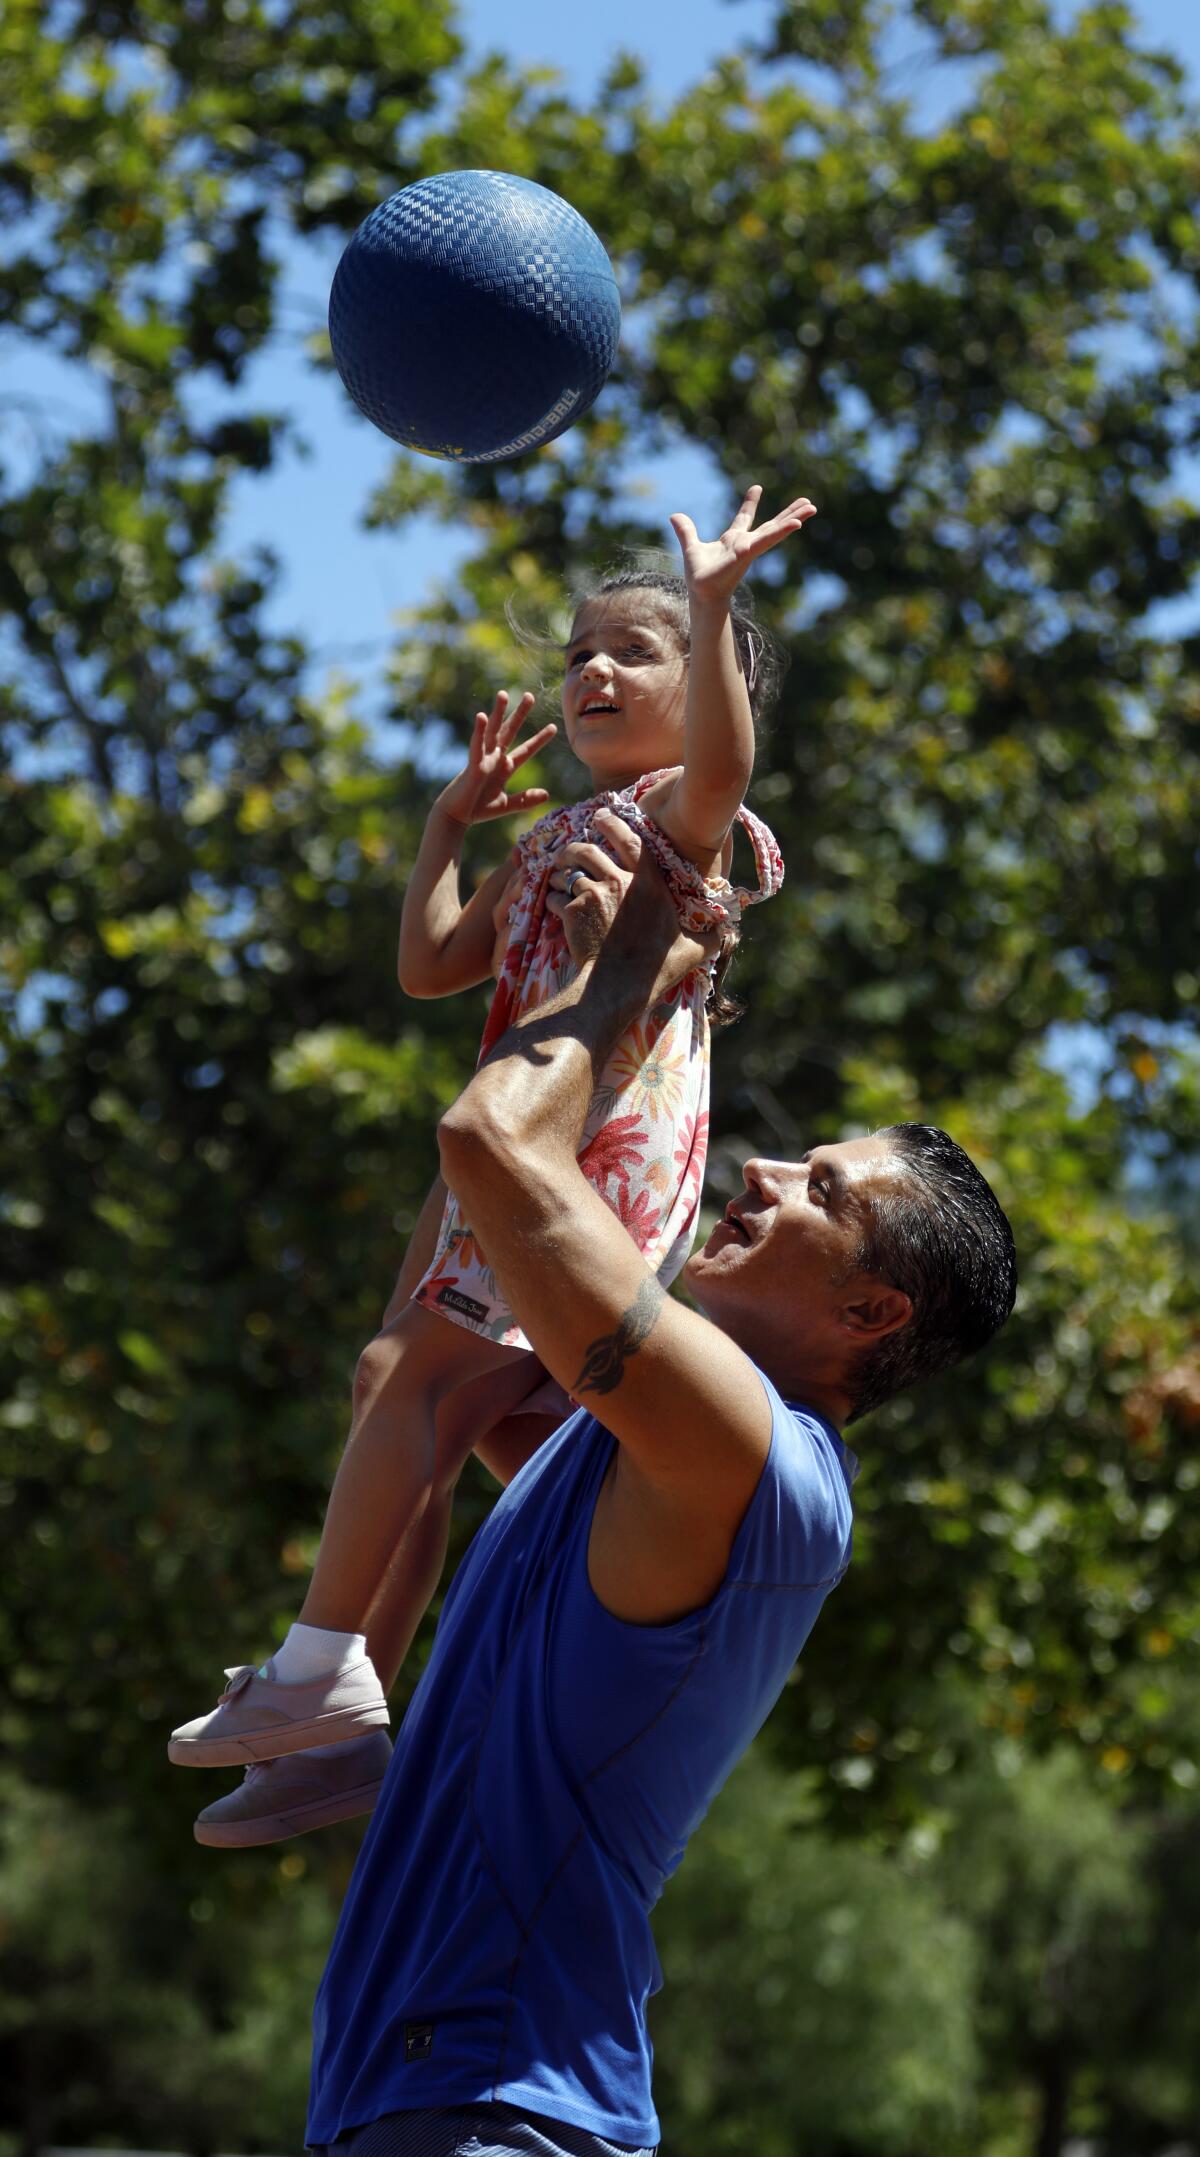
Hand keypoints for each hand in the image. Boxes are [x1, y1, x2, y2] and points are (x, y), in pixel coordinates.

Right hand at [436, 691, 556, 827]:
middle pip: (510, 732)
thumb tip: (546, 794)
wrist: (457, 815)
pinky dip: (479, 731)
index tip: (553, 727)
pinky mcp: (472, 765)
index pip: (526, 750)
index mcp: (504, 767)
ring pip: (492, 732)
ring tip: (503, 694)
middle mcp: (494, 758)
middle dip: (520, 714)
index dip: (539, 739)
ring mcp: (483, 759)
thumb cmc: (478, 808)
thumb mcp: (506, 804)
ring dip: (498, 713)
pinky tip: (482, 716)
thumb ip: (525, 799)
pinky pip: (476, 745)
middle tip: (530, 696)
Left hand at [547, 812, 719, 996]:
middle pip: (588, 850)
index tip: (602, 815)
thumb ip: (710, 937)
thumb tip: (728, 933)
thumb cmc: (657, 968)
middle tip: (568, 851)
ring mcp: (593, 895)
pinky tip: (552, 904)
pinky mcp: (571, 912)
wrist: (619, 986)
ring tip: (556, 876)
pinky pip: (554, 897)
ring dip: (559, 873)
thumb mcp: (692, 950)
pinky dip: (551, 899)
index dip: (614, 824)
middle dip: (574, 847)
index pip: (630, 841)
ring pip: (567, 872)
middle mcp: (619, 882)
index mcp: (649, 884)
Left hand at [669, 484, 815, 607]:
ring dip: (794, 518)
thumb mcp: (691, 546)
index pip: (744, 518)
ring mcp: (750, 547)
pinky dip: (781, 531)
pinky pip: (767, 539)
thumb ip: (686, 531)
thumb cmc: (700, 575)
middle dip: (789, 513)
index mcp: (734, 540)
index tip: (756, 488)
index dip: (750, 503)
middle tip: (807, 501)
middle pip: (772, 524)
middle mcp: (747, 543)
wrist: (701, 593)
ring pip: (776, 530)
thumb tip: (674, 516)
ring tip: (811, 508)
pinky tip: (796, 523)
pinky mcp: (749, 553)